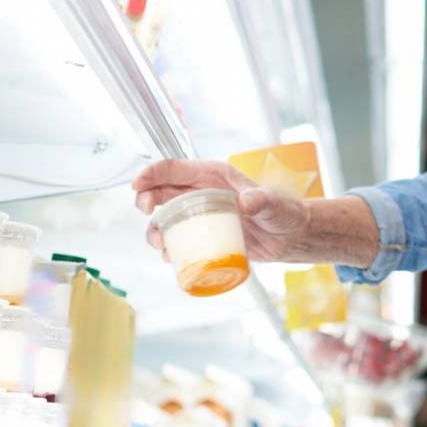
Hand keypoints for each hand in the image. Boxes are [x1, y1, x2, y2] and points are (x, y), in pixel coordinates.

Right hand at [131, 159, 308, 261]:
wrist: (289, 237)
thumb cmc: (283, 213)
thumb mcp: (274, 205)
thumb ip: (264, 200)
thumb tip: (248, 201)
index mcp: (213, 176)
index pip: (174, 168)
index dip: (152, 173)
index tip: (137, 185)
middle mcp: (203, 192)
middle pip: (162, 191)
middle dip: (146, 199)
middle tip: (146, 213)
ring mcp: (201, 214)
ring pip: (166, 217)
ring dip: (155, 230)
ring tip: (160, 245)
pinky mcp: (204, 234)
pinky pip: (179, 238)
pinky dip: (169, 247)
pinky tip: (170, 258)